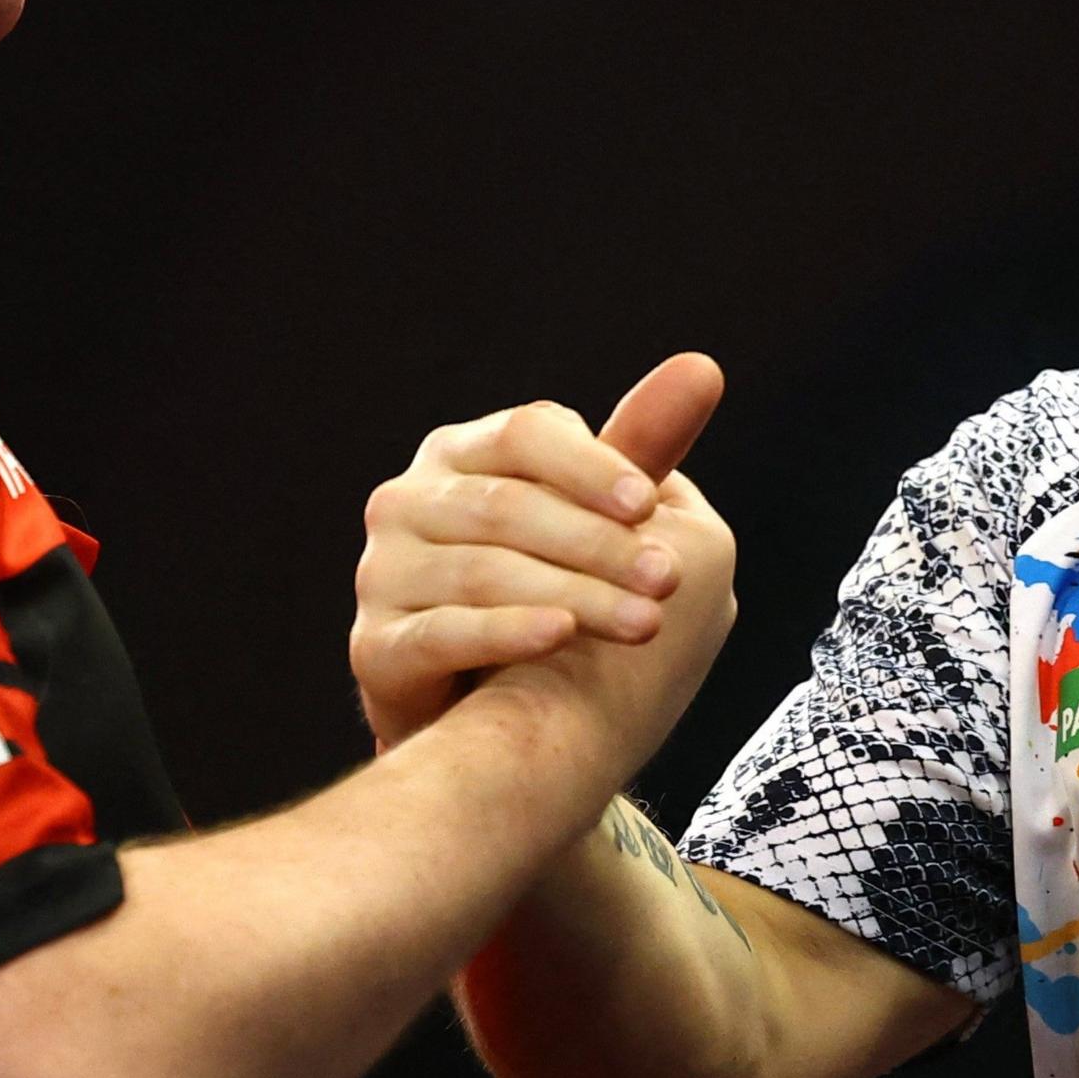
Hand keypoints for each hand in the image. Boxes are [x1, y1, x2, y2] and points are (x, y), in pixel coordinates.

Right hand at [353, 355, 729, 749]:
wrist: (492, 710)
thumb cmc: (549, 584)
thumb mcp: (595, 513)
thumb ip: (640, 446)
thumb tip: (703, 367)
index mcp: (461, 451)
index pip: (526, 434)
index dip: (589, 465)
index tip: (648, 505)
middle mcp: (408, 501)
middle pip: (508, 506)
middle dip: (598, 543)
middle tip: (667, 580)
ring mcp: (383, 573)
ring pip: (483, 571)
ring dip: (574, 594)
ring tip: (644, 623)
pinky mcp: (375, 647)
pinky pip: (442, 633)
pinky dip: (506, 632)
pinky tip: (561, 635)